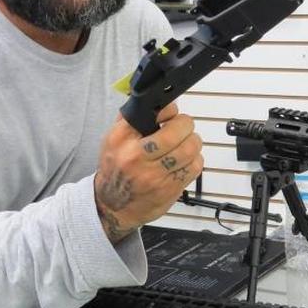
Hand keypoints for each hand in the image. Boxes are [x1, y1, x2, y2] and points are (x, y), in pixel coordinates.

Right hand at [94, 103, 202, 242]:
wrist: (113, 205)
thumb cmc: (116, 168)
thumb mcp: (113, 139)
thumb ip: (132, 119)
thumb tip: (156, 102)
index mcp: (122, 139)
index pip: (154, 113)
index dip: (170, 111)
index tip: (172, 114)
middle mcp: (137, 157)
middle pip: (177, 131)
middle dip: (186, 125)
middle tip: (184, 127)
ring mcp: (154, 175)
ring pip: (190, 149)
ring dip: (193, 142)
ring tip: (187, 143)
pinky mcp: (169, 190)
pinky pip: (194, 167)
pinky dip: (195, 160)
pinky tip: (185, 161)